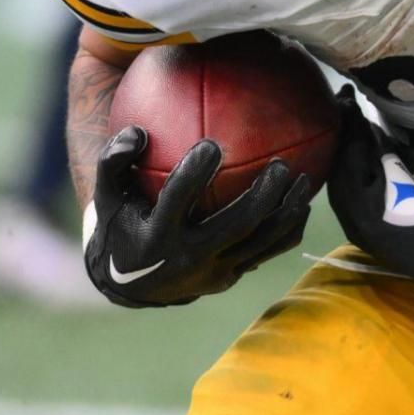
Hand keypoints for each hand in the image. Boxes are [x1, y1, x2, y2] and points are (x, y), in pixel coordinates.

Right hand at [84, 126, 312, 307]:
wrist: (130, 283)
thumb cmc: (121, 224)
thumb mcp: (108, 195)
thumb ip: (114, 161)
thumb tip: (136, 131)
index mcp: (156, 236)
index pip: (177, 201)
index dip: (194, 173)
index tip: (212, 144)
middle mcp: (188, 258)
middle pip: (236, 225)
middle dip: (262, 196)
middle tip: (281, 165)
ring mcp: (213, 272)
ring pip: (261, 242)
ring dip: (287, 211)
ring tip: (305, 181)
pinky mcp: (230, 278)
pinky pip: (269, 252)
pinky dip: (290, 229)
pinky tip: (303, 204)